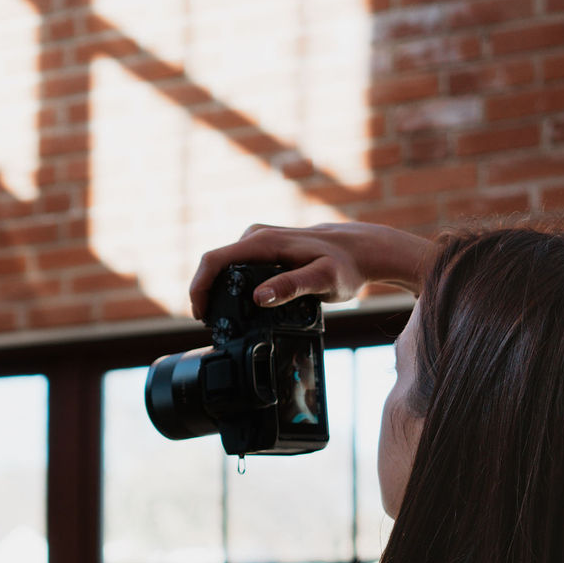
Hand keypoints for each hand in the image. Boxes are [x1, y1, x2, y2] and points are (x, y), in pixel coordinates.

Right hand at [188, 221, 439, 316]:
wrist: (364, 250)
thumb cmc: (347, 265)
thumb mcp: (323, 279)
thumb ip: (291, 286)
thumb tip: (258, 297)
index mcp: (263, 242)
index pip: (214, 260)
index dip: (199, 288)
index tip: (201, 315)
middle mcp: (256, 236)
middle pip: (214, 264)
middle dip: (206, 294)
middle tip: (213, 326)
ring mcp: (260, 240)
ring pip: (224, 266)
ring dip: (217, 291)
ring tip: (223, 320)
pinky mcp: (265, 247)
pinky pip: (237, 266)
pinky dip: (230, 286)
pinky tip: (239, 306)